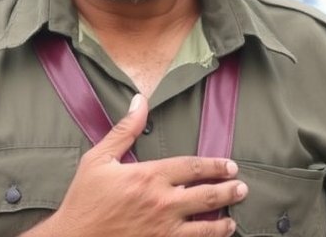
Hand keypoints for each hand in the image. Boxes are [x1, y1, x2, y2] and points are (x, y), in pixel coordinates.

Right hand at [24, 94, 247, 236]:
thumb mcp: (99, 159)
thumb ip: (124, 130)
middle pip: (206, 195)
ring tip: (233, 218)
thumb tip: (140, 100)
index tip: (230, 166)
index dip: (215, 166)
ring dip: (223, 221)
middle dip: (228, 190)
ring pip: (205, 226)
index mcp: (149, 176)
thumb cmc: (84, 199)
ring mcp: (163, 229)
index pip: (192, 167)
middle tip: (242, 188)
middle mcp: (162, 202)